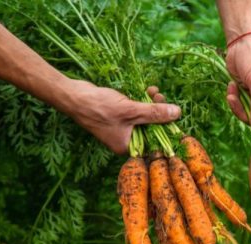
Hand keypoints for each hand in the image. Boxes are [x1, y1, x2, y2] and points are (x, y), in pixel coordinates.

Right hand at [65, 80, 180, 153]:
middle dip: (159, 112)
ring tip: (155, 91)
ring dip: (152, 104)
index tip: (175, 116)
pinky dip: (142, 101)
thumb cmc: (99, 107)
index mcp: (127, 146)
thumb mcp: (131, 111)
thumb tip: (177, 113)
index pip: (154, 142)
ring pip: (144, 117)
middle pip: (151, 128)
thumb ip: (155, 113)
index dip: (166, 129)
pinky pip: (136, 110)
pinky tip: (148, 90)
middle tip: (162, 98)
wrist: (73, 95)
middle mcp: (125, 140)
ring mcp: (121, 127)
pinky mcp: (119, 115)